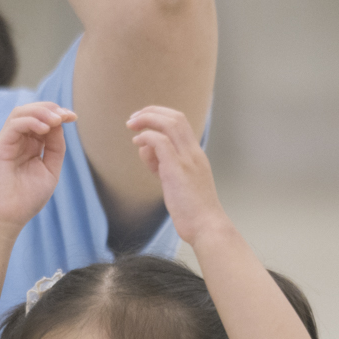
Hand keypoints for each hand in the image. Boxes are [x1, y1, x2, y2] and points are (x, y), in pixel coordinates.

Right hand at [0, 102, 75, 231]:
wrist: (8, 217)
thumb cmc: (27, 198)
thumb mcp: (50, 170)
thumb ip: (55, 148)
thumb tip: (60, 125)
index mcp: (31, 145)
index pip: (43, 120)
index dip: (58, 114)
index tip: (73, 117)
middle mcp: (19, 140)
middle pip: (32, 111)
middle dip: (51, 109)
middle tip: (65, 116)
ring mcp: (8, 142)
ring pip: (21, 113)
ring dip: (41, 112)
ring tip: (56, 120)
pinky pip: (13, 125)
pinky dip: (30, 121)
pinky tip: (44, 129)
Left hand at [127, 106, 227, 247]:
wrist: (207, 226)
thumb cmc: (193, 211)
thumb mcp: (177, 182)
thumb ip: (163, 165)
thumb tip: (146, 151)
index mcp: (196, 155)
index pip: (181, 123)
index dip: (161, 115)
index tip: (144, 120)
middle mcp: (194, 153)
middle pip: (176, 117)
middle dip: (151, 112)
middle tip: (133, 118)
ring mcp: (187, 160)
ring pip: (169, 124)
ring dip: (147, 120)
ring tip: (131, 126)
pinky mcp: (177, 170)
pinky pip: (160, 142)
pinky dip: (147, 138)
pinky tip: (138, 144)